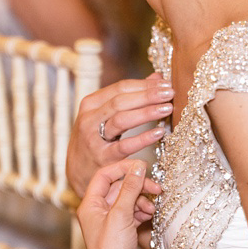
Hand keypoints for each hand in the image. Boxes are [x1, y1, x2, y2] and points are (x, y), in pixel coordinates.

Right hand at [66, 73, 172, 196]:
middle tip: (170, 93)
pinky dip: (143, 139)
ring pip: (121, 120)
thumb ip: (130, 96)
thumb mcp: (105, 115)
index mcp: (91, 103)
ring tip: (167, 109)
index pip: (120, 87)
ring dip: (146, 113)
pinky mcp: (103, 158)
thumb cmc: (95, 138)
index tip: (166, 84)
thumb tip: (157, 77)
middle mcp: (90, 119)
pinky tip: (159, 133)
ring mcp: (94, 138)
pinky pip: (125, 146)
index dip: (144, 85)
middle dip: (147, 95)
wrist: (77, 170)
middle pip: (121, 101)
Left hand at [77, 160, 160, 248]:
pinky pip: (132, 213)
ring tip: (152, 208)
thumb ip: (130, 188)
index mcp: (89, 205)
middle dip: (137, 186)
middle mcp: (96, 212)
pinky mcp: (120, 232)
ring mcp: (108, 222)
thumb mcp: (121, 214)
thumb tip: (138, 166)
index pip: (104, 175)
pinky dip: (142, 211)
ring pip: (127, 200)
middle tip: (156, 187)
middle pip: (118, 188)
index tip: (141, 166)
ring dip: (142, 200)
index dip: (122, 168)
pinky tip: (150, 215)